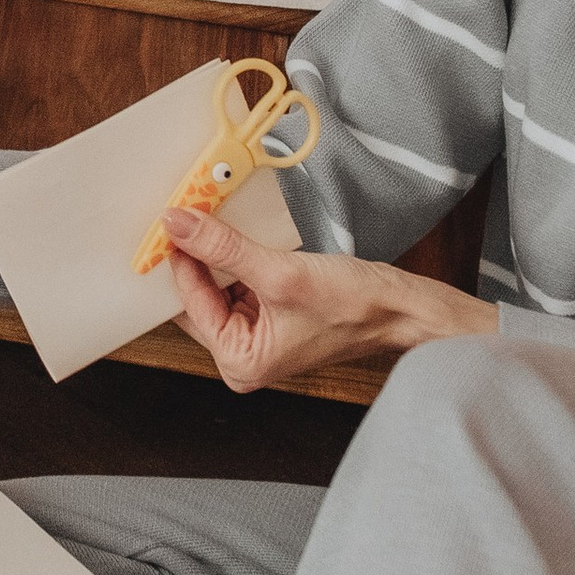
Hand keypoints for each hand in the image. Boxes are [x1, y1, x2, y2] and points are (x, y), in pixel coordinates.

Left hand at [162, 208, 495, 391]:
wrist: (404, 308)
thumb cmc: (355, 306)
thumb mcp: (280, 272)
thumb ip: (223, 248)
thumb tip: (177, 225)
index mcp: (240, 362)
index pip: (190, 302)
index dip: (179, 258)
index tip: (170, 218)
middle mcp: (244, 358)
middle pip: (199, 297)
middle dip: (196, 256)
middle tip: (187, 212)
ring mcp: (258, 339)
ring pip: (217, 287)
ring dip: (215, 253)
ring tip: (210, 217)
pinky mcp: (272, 319)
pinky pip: (239, 284)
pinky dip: (236, 258)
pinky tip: (235, 234)